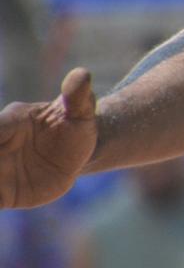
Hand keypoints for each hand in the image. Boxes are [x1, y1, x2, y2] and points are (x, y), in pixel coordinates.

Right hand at [0, 68, 97, 208]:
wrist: (75, 156)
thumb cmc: (75, 127)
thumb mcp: (82, 112)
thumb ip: (77, 97)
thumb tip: (81, 74)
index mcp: (13, 122)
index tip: (1, 147)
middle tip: (2, 167)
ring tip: (0, 189)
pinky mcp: (3, 194)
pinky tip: (2, 201)